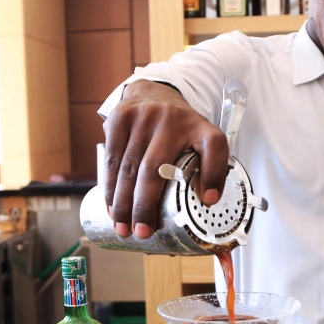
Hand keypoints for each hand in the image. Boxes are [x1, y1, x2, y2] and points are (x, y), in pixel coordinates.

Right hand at [103, 81, 228, 238]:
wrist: (153, 92)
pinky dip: (110, 186)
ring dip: (123, 202)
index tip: (210, 200)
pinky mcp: (119, 118)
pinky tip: (112, 206)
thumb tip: (209, 201)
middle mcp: (172, 119)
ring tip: (123, 227)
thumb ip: (210, 166)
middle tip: (143, 231)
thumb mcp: (202, 139)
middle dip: (145, 204)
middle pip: (155, 168)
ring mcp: (143, 117)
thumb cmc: (179, 127)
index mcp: (199, 126)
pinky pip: (111, 158)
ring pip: (129, 166)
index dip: (213, 173)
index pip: (213, 146)